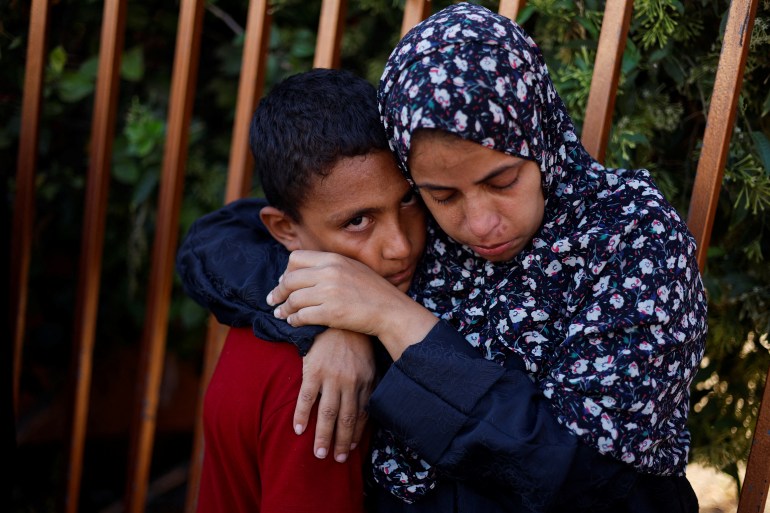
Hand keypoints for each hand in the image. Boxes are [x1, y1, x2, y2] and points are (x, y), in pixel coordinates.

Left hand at [267, 250, 436, 357]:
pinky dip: (294, 320)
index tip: (284, 281)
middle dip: (278, 292)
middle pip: (290, 279)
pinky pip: (302, 316)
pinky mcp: (331, 313)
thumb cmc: (374, 292)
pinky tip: (294, 322)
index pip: (296, 258)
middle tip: (273, 300)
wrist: (391, 311)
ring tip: (281, 314)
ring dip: (284, 309)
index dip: (286, 271)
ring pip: (293, 299)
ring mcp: (329, 292)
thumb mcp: (353, 268)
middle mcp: (329, 273)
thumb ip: (331, 266)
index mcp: (334, 259)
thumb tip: (307, 271)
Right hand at [295, 328, 374, 462]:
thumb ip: (367, 385)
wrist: (336, 320)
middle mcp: (350, 383)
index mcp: (366, 382)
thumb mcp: (368, 363)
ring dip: (323, 436)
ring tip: (319, 453)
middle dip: (341, 442)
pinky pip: (307, 399)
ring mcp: (331, 378)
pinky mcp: (313, 371)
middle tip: (336, 459)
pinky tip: (299, 429)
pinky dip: (302, 416)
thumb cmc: (354, 343)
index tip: (351, 449)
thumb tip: (365, 408)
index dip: (356, 434)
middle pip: (346, 419)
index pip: (362, 415)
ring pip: (328, 414)